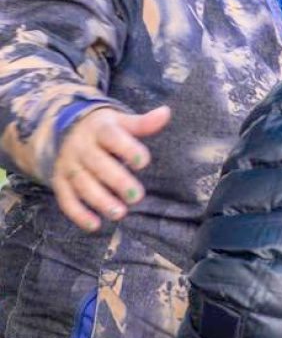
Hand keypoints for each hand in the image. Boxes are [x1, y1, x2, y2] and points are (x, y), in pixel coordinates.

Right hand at [51, 105, 170, 230]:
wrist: (64, 129)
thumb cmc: (103, 128)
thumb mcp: (120, 121)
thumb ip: (142, 123)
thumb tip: (166, 112)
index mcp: (99, 129)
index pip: (112, 137)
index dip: (126, 148)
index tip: (143, 161)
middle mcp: (82, 147)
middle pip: (98, 164)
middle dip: (117, 181)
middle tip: (138, 196)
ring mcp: (69, 165)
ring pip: (82, 184)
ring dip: (100, 200)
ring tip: (120, 213)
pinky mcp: (59, 182)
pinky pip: (66, 199)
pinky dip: (79, 214)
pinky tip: (95, 225)